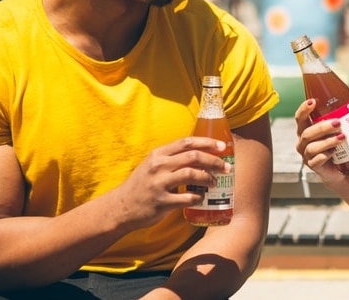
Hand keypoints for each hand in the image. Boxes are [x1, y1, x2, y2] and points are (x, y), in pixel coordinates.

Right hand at [111, 137, 231, 230]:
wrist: (121, 207)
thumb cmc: (142, 185)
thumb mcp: (152, 165)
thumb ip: (172, 158)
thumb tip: (200, 155)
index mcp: (158, 154)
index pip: (186, 142)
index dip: (207, 142)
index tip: (222, 145)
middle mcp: (158, 166)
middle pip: (193, 156)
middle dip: (214, 161)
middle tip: (226, 167)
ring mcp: (159, 184)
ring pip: (191, 174)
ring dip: (208, 178)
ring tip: (215, 182)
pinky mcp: (161, 202)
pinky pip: (187, 198)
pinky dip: (198, 198)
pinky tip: (201, 199)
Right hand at [294, 99, 347, 183]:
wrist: (340, 168)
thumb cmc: (337, 143)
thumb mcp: (341, 127)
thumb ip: (346, 112)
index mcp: (306, 128)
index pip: (300, 117)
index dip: (304, 109)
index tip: (314, 101)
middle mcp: (303, 141)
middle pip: (307, 132)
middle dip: (322, 127)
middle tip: (338, 123)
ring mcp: (306, 155)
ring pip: (312, 147)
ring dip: (327, 141)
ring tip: (343, 137)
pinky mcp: (313, 166)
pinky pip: (316, 161)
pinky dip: (325, 155)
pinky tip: (334, 152)